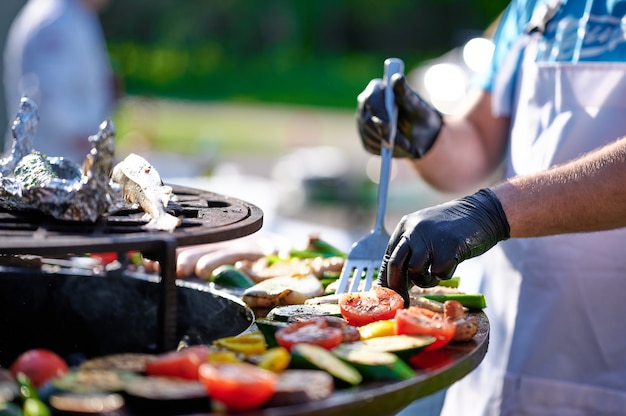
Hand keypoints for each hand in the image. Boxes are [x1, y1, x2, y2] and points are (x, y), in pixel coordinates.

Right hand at [357, 73, 442, 157]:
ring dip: (387, 143)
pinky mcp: (364, 136)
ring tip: (405, 145)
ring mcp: (362, 121)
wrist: (420, 134)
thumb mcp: (416, 105)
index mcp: (376, 90)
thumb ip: (405, 93)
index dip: (379, 113)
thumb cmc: (419, 115)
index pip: (372, 99)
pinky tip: (396, 147)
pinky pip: (370, 145)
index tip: (389, 126)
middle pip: (367, 120)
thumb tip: (397, 78)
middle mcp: (365, 104)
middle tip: (401, 145)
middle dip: (383, 133)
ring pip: (368, 134)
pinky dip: (384, 150)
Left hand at [379, 189, 509, 305]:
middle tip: (404, 300)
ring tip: (436, 273)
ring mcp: (430, 237)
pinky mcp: (449, 246)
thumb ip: (411, 251)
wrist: (483, 212)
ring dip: (425, 279)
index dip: (386, 279)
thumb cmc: (453, 228)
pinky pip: (439, 272)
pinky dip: (445, 274)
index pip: (388, 257)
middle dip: (397, 286)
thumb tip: (398, 282)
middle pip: (395, 264)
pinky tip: (452, 264)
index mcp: (405, 226)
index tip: (389, 296)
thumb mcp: (426, 233)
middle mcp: (414, 229)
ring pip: (415, 270)